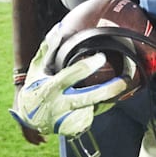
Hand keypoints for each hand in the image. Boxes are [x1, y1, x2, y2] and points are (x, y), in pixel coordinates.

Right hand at [9, 40, 128, 136]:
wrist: (30, 118)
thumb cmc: (35, 86)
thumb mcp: (37, 68)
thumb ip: (48, 48)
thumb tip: (60, 27)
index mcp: (50, 88)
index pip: (71, 76)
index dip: (88, 66)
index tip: (102, 57)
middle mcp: (59, 105)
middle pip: (88, 98)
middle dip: (109, 90)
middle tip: (126, 80)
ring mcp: (67, 120)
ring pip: (94, 108)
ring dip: (104, 98)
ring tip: (109, 88)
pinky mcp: (74, 129)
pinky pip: (93, 116)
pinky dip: (96, 108)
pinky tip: (92, 103)